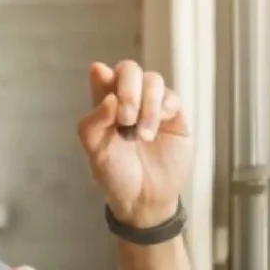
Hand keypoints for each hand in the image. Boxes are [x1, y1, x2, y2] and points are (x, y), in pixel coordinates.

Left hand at [77, 60, 193, 228]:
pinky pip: (171, 98)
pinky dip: (161, 110)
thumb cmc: (115, 175)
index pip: (103, 76)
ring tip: (142, 135)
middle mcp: (130, 101)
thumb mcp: (95, 150)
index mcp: (105, 106)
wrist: (143, 200)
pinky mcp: (175, 117)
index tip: (102, 78)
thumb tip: (111, 97)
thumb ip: (95, 120)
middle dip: (128, 88)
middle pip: (130, 69)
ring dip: (147, 104)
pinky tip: (154, 132)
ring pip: (153, 80)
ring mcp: (153, 107)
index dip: (103, 74)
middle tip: (125, 117)